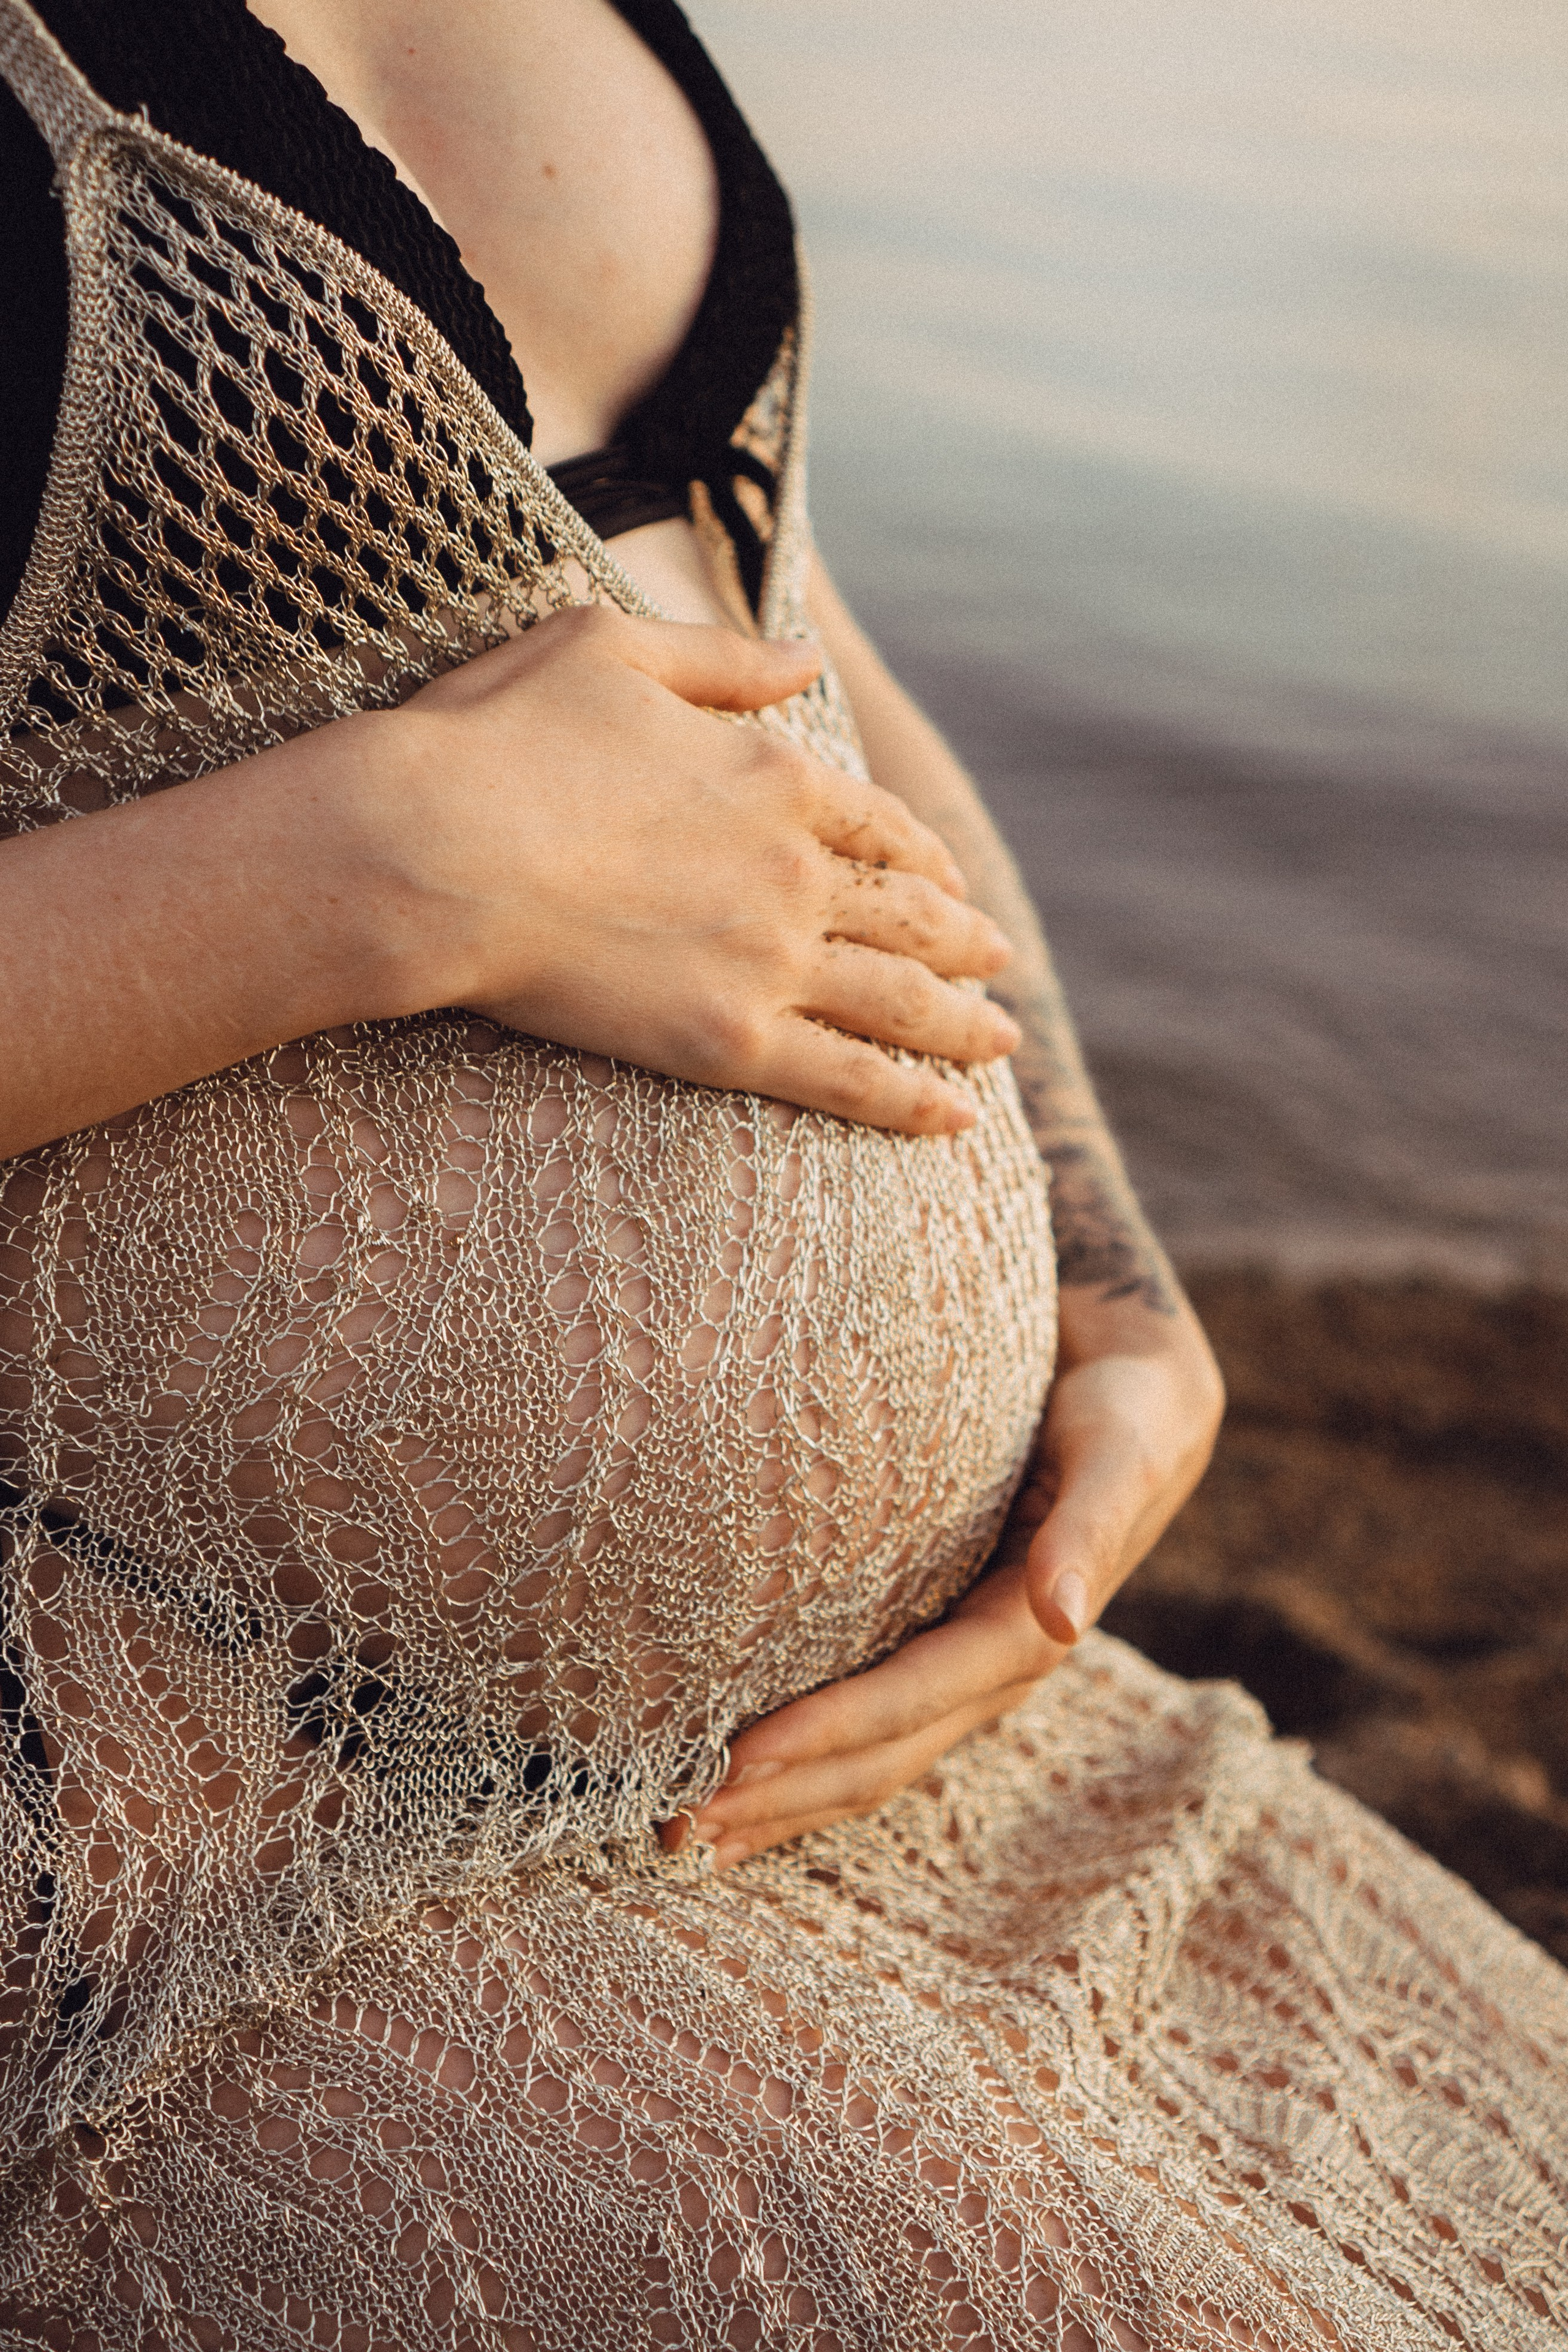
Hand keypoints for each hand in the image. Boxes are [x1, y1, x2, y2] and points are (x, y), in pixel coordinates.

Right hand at [357, 607, 1018, 1133]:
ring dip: (963, 1024)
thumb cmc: (497, 738)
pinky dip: (914, 1101)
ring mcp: (772, 960)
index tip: (948, 879)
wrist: (433, 851)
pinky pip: (849, 1079)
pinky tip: (958, 1118)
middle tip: (999, 962)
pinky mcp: (731, 1041)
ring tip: (1002, 1041)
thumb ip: (723, 659)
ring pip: (901, 1001)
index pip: (880, 823)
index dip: (923, 854)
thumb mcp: (612, 647)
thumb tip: (808, 656)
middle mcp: (797, 869)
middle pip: (912, 915)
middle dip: (964, 941)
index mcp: (776, 774)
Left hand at [665, 1291, 1222, 1867]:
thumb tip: (1065, 1616)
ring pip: (866, 1761)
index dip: (825, 1733)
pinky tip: (735, 1791)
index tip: (735, 1757)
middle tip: (669, 1828)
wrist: (1140, 1399)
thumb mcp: (1115, 1454)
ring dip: (779, 1805)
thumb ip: (1088, 1530)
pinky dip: (800, 1768)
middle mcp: (990, 1672)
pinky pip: (866, 1727)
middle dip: (781, 1798)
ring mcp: (962, 1673)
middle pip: (877, 1757)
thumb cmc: (1119, 1415)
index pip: (909, 1699)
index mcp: (1025, 1633)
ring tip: (677, 1837)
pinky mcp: (937, 1650)